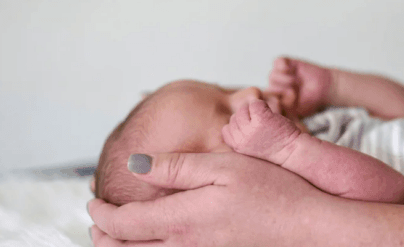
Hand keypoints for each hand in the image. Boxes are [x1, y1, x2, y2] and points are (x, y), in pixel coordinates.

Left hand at [88, 152, 326, 246]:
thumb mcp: (224, 166)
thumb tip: (135, 164)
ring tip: (116, 233)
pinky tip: (156, 240)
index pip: (123, 225)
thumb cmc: (275, 192)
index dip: (101, 214)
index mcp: (183, 220)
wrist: (311, 228)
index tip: (92, 199)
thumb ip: (177, 167)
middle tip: (97, 219)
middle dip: (104, 237)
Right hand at [222, 98, 301, 164]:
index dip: (237, 126)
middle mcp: (242, 138)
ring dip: (254, 111)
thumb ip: (239, 138)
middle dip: (246, 118)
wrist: (291, 153)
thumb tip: (230, 122)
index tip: (249, 130)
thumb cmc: (272, 150)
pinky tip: (271, 115)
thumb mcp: (249, 149)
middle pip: (235, 117)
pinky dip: (263, 105)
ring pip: (243, 109)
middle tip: (260, 125)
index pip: (226, 129)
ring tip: (266, 121)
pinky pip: (255, 103)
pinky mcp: (262, 119)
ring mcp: (251, 128)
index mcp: (237, 147)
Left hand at [267, 57, 333, 116]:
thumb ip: (281, 109)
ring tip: (296, 83)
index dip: (277, 101)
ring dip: (286, 80)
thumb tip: (273, 104)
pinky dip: (283, 66)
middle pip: (269, 88)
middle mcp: (274, 86)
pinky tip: (292, 70)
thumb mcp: (295, 112)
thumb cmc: (309, 101)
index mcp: (274, 99)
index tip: (290, 103)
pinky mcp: (284, 62)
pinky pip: (277, 62)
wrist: (323, 89)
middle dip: (283, 91)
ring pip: (272, 75)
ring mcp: (278, 74)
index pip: (266, 100)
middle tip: (296, 92)